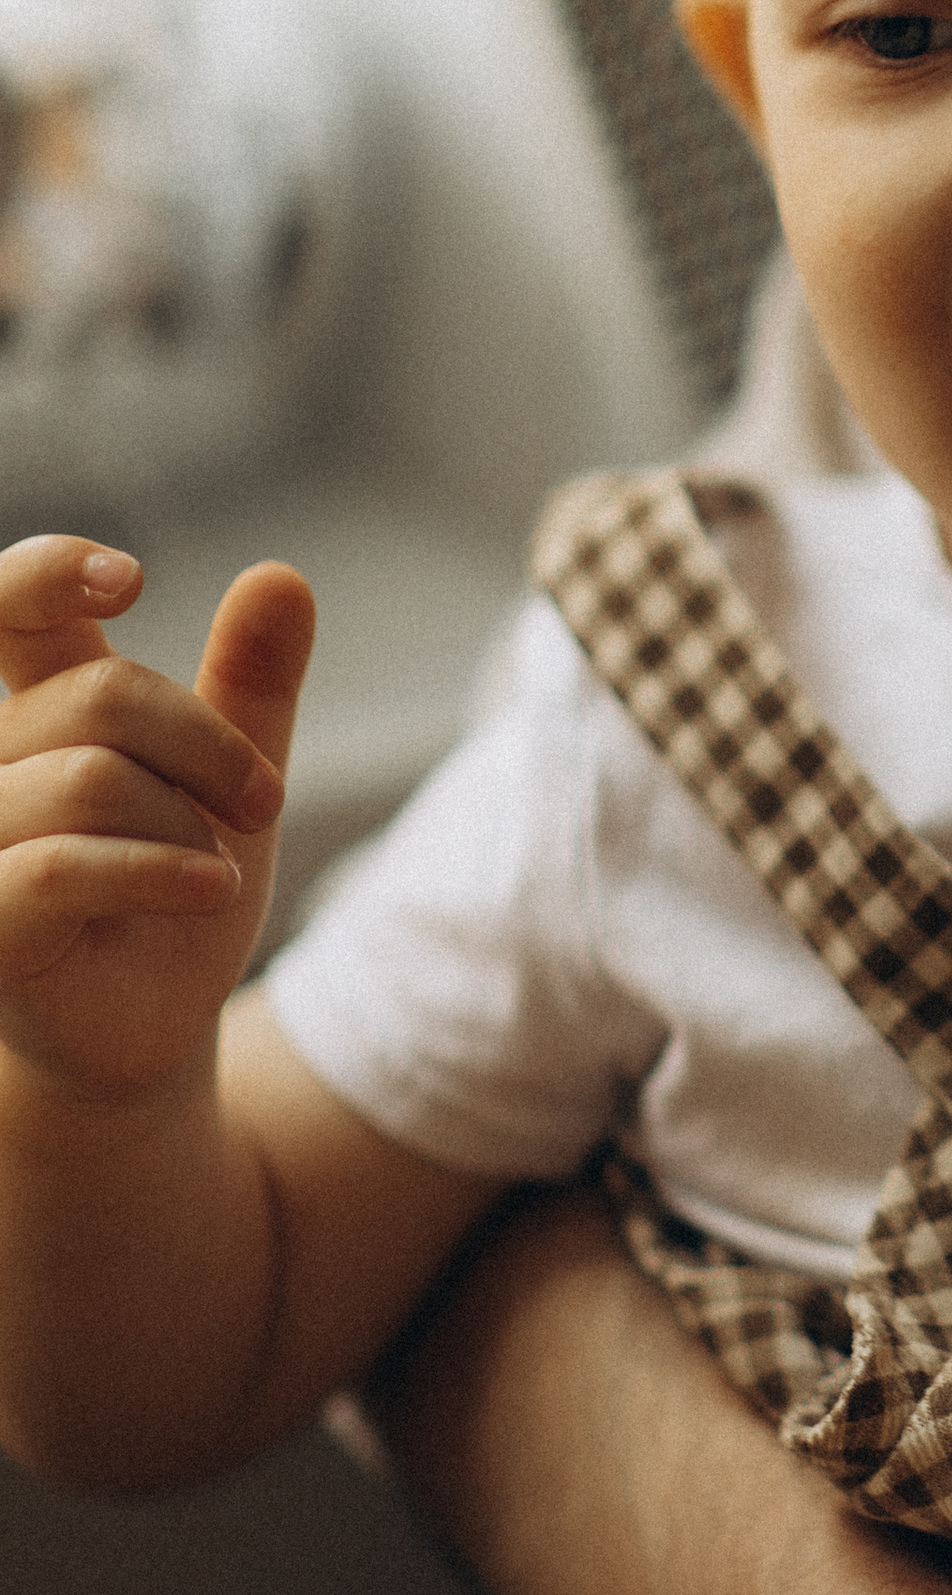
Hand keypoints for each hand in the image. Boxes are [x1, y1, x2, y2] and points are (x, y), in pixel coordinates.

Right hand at [0, 535, 311, 1110]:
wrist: (150, 1022)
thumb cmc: (174, 888)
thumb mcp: (234, 778)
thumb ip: (253, 681)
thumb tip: (282, 574)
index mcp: (39, 708)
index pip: (12, 606)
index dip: (50, 572)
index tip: (128, 582)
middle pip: (102, 698)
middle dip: (210, 745)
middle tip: (262, 799)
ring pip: (89, 779)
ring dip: (184, 825)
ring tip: (214, 869)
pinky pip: (65, 866)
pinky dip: (161, 873)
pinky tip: (211, 888)